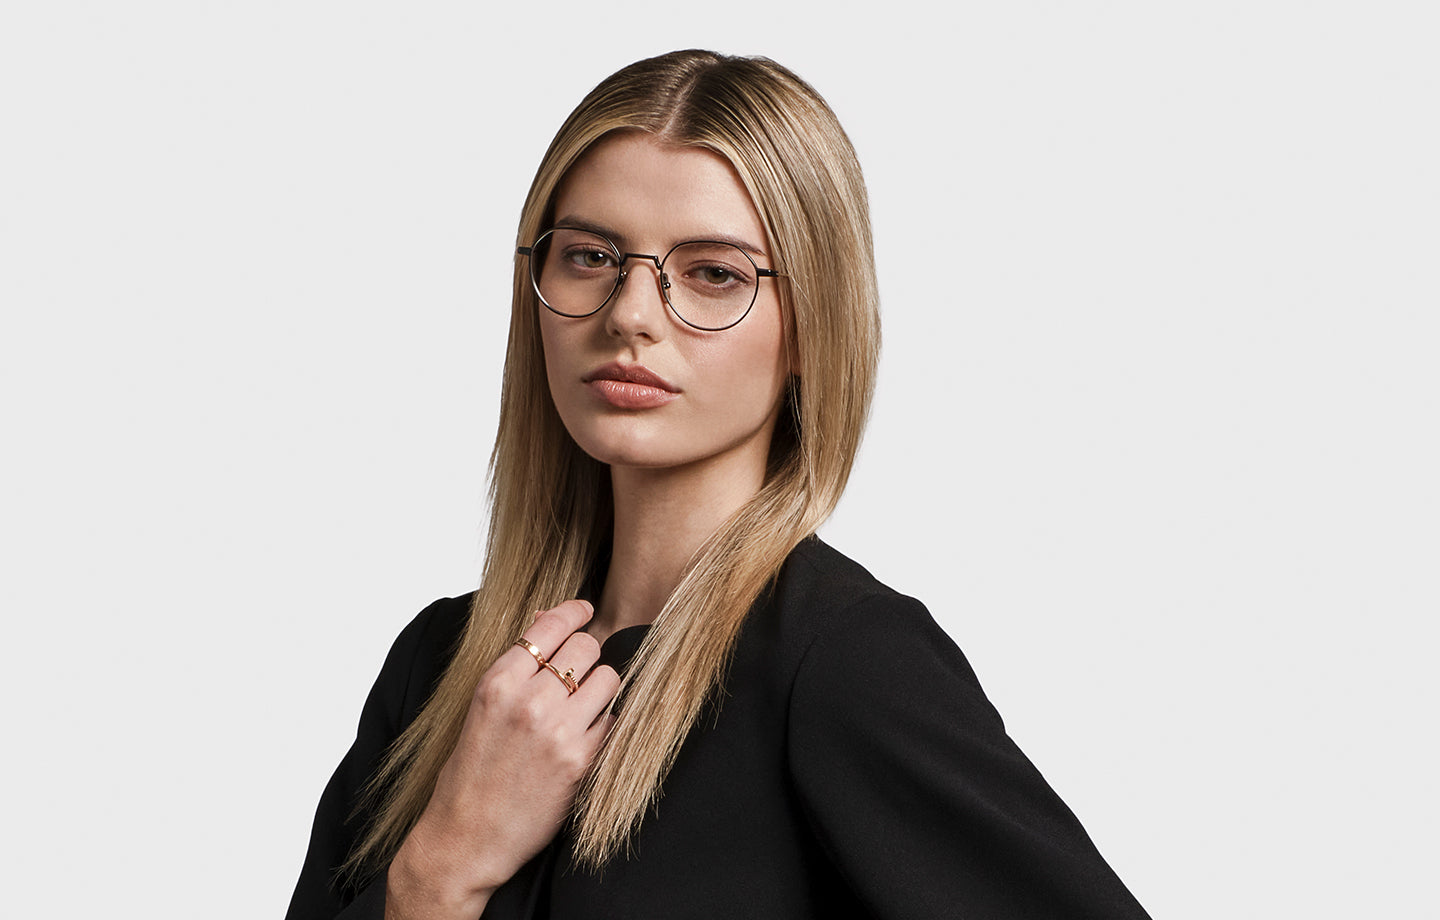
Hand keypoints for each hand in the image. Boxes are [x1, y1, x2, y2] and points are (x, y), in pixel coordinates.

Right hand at [386, 599, 620, 919]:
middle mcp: (528, 701)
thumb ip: (516, 665)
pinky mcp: (582, 761)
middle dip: (586, 654)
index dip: (574, 611)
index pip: (550, 624)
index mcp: (497, 682)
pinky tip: (587, 736)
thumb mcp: (482, 708)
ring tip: (583, 707)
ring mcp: (558, 731)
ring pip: (608, 678)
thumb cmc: (470, 774)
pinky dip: (605, 723)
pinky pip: (614, 719)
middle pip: (586, 646)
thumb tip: (549, 616)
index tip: (586, 609)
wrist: (466, 838)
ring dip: (601, 688)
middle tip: (578, 672)